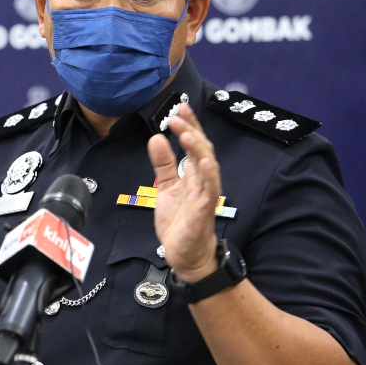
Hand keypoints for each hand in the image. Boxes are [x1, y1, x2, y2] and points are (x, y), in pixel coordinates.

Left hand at [147, 102, 221, 283]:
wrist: (185, 256)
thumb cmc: (180, 222)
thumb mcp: (166, 187)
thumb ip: (163, 164)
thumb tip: (156, 138)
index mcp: (193, 174)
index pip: (193, 144)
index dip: (188, 125)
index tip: (178, 108)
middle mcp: (202, 181)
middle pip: (201, 150)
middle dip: (191, 131)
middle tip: (177, 115)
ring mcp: (205, 196)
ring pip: (208, 167)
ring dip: (198, 149)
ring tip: (187, 133)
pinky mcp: (203, 212)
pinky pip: (209, 191)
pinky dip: (207, 176)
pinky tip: (203, 162)